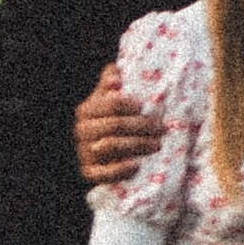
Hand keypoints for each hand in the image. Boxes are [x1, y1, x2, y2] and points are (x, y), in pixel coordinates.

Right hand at [73, 62, 160, 185]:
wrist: (99, 154)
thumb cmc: (110, 121)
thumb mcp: (107, 101)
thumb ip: (110, 84)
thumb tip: (115, 71)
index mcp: (86, 110)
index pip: (110, 104)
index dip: (129, 104)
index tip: (145, 106)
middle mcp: (82, 130)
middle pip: (114, 125)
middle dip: (141, 126)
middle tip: (161, 128)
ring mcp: (84, 152)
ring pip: (111, 146)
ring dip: (137, 145)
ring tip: (157, 145)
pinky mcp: (89, 172)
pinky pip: (103, 173)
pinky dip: (120, 169)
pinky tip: (136, 165)